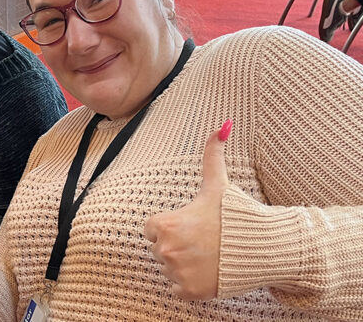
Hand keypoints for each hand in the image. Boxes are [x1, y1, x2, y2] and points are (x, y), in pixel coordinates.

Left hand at [144, 120, 231, 300]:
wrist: (266, 249)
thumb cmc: (237, 215)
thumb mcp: (219, 184)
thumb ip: (213, 154)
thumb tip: (223, 124)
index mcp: (165, 224)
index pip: (151, 228)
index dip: (170, 225)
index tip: (191, 224)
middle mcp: (166, 250)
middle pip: (159, 249)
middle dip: (177, 245)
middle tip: (203, 240)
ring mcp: (177, 273)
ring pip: (168, 269)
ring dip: (183, 264)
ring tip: (208, 255)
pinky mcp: (189, 292)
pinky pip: (177, 288)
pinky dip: (189, 283)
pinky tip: (208, 271)